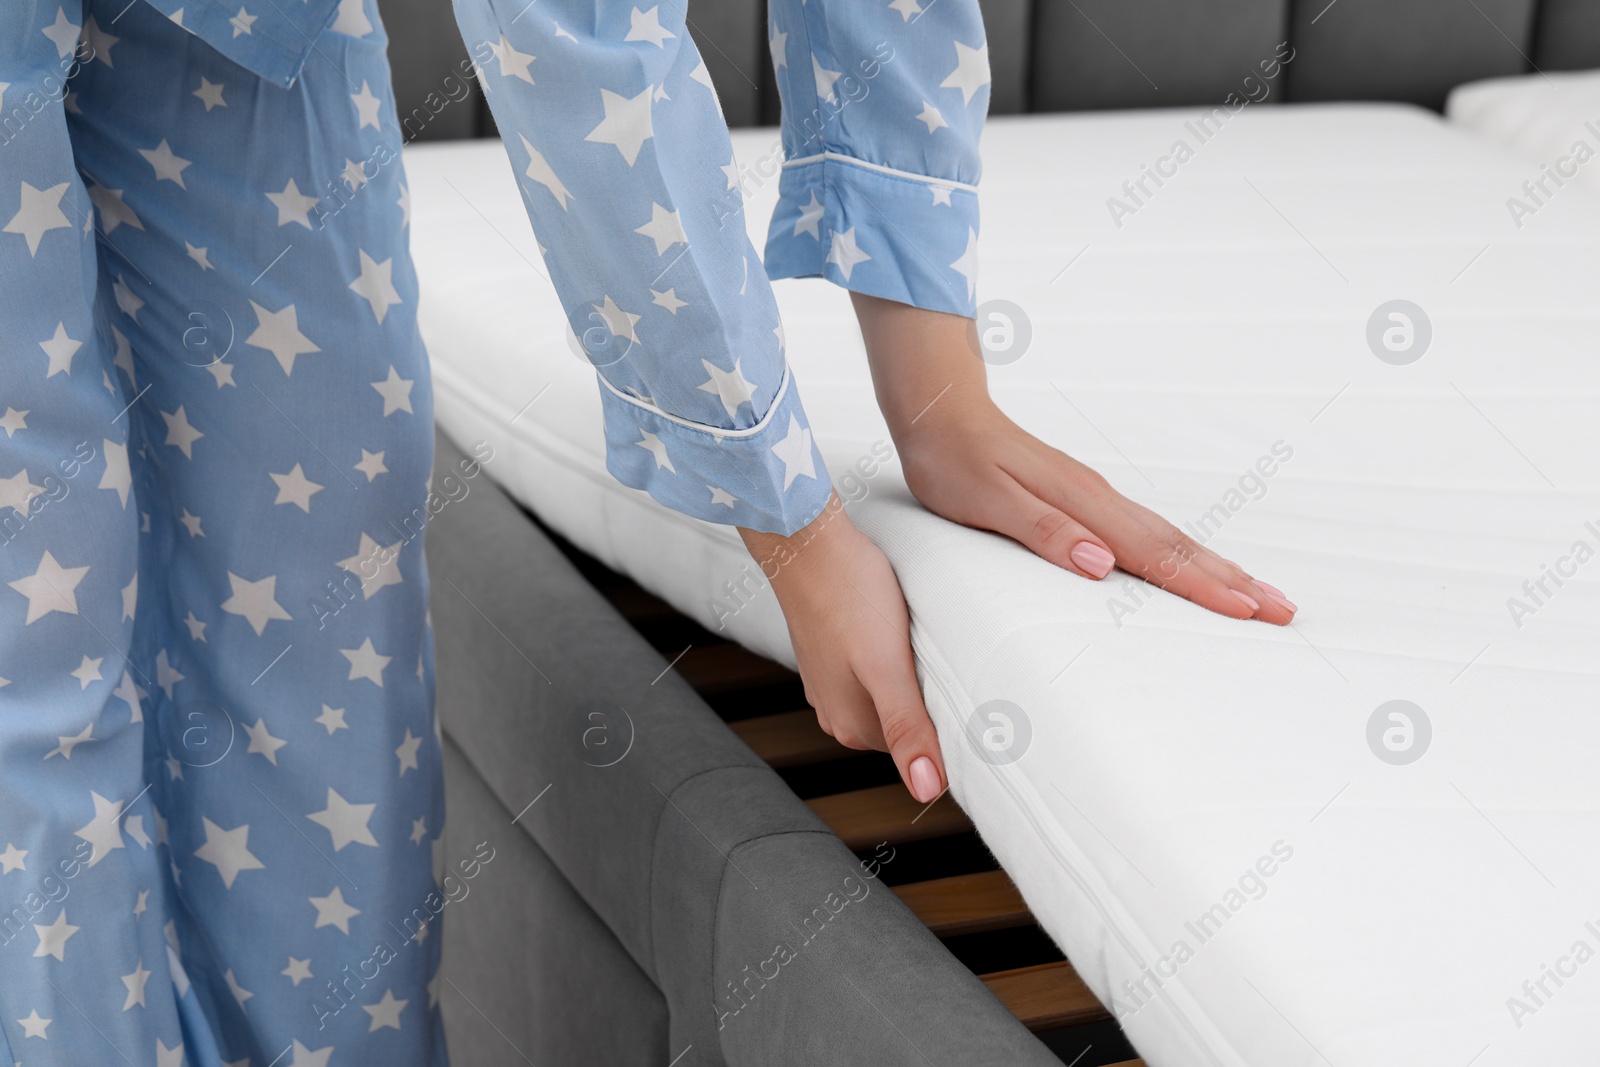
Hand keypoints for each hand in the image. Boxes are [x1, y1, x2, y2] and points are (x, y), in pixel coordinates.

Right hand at [738, 498, 945, 802]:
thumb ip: (907, 728)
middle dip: (936, 704)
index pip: (922, 752)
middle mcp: (839, 713)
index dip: (954, 730)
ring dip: (918, 679)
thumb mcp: (886, 667)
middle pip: (909, 724)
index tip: (981, 707)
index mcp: (854, 727)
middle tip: (967, 673)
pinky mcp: (836, 653)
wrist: (806, 540)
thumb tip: (926, 791)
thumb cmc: (847, 594)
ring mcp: (834, 683)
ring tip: (938, 650)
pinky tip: (908, 634)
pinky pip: (880, 670)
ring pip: (895, 695)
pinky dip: (899, 659)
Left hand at [850, 293, 1296, 623]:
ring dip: (1218, 568)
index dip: (1202, 587)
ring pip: (1170, 538)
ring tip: (1261, 594)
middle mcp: (1100, 499)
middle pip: (1179, 547)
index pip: (1154, 554)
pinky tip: (1195, 568)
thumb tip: (1102, 563)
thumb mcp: (987, 502)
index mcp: (1082, 504)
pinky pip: (1149, 533)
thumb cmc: (955, 461)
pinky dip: (1183, 554)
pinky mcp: (1088, 499)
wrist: (939, 412)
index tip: (1248, 612)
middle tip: (1285, 611)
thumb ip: (1044, 532)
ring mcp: (1097, 497)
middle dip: (1234, 581)